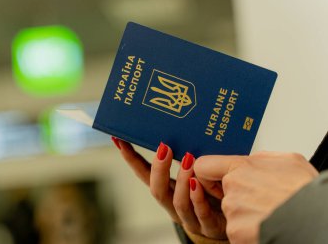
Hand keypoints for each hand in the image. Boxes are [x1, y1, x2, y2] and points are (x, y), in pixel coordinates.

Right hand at [111, 137, 226, 239]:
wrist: (233, 218)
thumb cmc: (214, 191)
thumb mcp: (199, 170)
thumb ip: (191, 155)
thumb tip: (186, 126)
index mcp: (169, 189)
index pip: (144, 173)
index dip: (131, 158)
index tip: (119, 140)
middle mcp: (174, 204)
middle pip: (157, 189)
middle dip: (158, 168)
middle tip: (163, 147)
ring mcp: (190, 217)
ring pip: (177, 202)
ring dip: (181, 180)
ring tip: (188, 159)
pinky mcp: (208, 226)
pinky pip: (200, 215)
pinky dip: (197, 199)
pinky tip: (198, 183)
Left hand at [194, 152, 318, 243]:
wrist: (316, 220)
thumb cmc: (305, 191)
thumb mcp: (287, 161)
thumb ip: (260, 158)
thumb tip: (252, 161)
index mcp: (240, 167)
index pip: (203, 166)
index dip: (207, 174)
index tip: (214, 180)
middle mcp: (231, 189)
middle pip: (223, 194)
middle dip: (239, 198)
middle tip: (263, 201)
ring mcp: (232, 212)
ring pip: (233, 213)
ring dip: (247, 215)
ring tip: (270, 213)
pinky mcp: (235, 233)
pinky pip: (237, 231)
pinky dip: (250, 232)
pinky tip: (267, 226)